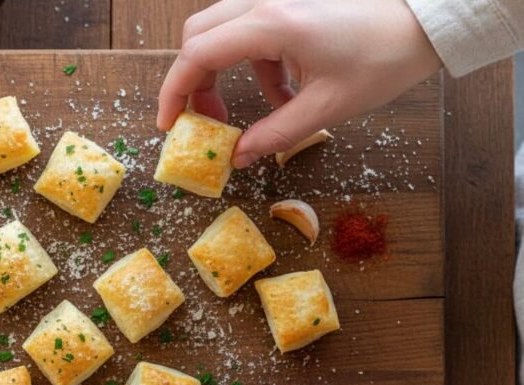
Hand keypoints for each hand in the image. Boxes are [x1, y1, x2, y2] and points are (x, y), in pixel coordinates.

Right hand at [157, 0, 441, 167]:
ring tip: (250, 111)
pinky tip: (282, 90)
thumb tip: (238, 157)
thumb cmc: (383, 57)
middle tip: (206, 120)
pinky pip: (249, 30)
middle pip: (198, 37)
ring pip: (220, 31)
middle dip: (193, 81)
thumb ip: (275, 134)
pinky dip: (251, 63)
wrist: (425, 20)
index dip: (174, 92)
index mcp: (270, 23)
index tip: (170, 125)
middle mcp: (263, 1)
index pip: (196, 55)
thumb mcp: (327, 107)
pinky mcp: (286, 2)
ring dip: (222, 72)